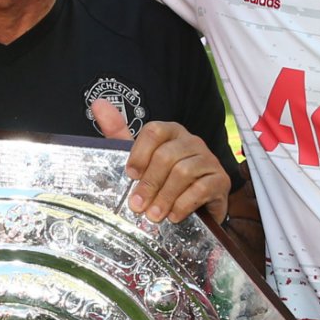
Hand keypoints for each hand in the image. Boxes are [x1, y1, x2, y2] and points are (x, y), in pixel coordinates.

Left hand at [91, 100, 230, 222]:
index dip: (139, 153)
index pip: (155, 131)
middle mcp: (192, 141)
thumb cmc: (163, 181)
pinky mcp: (221, 180)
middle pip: (167, 155)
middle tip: (137, 206)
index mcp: (171, 132)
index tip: (129, 176)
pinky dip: (184, 204)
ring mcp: (209, 159)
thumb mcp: (139, 159)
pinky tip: (174, 216)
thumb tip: (98, 103)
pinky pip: (202, 188)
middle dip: (149, 183)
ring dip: (164, 197)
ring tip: (153, 215)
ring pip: (184, 172)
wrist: (195, 209)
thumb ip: (119, 135)